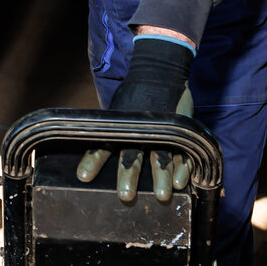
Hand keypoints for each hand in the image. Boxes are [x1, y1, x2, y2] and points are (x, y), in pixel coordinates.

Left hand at [78, 36, 194, 203]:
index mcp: (121, 126)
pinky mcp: (180, 131)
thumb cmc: (135, 94)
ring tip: (161, 196)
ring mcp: (162, 131)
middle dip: (128, 176)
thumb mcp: (118, 108)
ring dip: (161, 177)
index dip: (93, 161)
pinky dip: (183, 167)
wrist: (159, 69)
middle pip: (133, 156)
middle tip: (125, 195)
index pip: (102, 145)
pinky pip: (183, 152)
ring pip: (161, 156)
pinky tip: (181, 182)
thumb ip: (110, 128)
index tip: (83, 176)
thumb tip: (87, 139)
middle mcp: (140, 131)